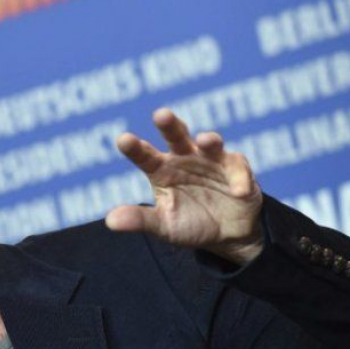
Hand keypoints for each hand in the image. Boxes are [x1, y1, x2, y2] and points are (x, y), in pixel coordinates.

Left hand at [105, 108, 263, 264]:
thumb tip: (110, 222)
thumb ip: (140, 220)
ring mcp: (212, 160)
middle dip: (170, 125)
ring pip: (211, 143)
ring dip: (209, 140)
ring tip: (205, 140)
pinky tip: (239, 192)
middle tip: (162, 114)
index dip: (135, 148)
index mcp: (161, 170)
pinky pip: (238, 170)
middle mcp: (185, 158)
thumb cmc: (189, 224)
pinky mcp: (237, 169)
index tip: (123, 140)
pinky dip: (239, 180)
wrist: (225, 234)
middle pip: (176, 137)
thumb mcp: (163, 226)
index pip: (145, 156)